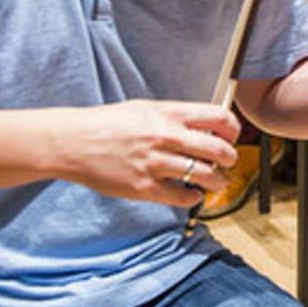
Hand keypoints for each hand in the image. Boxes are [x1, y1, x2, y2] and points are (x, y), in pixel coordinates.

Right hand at [52, 100, 240, 206]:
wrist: (74, 142)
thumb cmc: (108, 124)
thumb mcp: (146, 108)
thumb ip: (175, 117)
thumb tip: (205, 126)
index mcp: (168, 113)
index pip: (218, 117)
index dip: (233, 129)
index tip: (232, 136)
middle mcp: (165, 137)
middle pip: (218, 150)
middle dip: (230, 158)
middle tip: (228, 162)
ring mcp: (155, 163)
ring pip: (205, 176)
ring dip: (217, 182)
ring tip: (215, 182)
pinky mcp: (144, 187)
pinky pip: (182, 197)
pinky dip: (193, 198)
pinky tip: (191, 194)